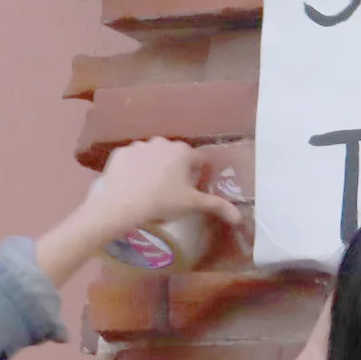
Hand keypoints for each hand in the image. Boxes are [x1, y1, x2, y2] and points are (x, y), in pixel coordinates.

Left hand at [83, 139, 243, 234]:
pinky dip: (135, 169)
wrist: (121, 204)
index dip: (198, 175)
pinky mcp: (121, 153)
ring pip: (154, 156)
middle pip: (176, 156)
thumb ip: (217, 206)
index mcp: (184, 152)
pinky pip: (133, 160)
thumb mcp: (192, 204)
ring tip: (151, 190)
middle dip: (176, 171)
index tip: (192, 190)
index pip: (199, 161)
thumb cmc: (162, 202)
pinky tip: (133, 185)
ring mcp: (140, 145)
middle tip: (171, 193)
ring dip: (155, 168)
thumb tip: (239, 217)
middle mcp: (163, 142)